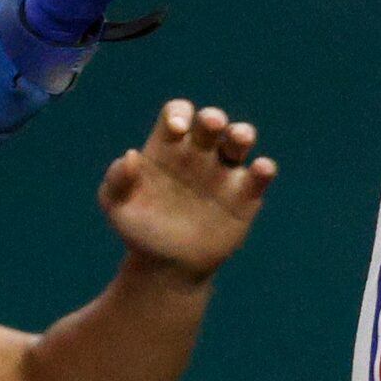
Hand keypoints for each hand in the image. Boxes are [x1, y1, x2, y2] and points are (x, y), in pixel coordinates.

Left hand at [98, 100, 275, 280]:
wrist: (164, 268)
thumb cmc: (139, 230)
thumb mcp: (116, 206)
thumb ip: (117, 179)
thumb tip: (131, 156)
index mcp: (169, 147)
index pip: (177, 113)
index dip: (179, 113)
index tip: (175, 128)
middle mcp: (199, 153)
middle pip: (212, 121)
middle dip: (213, 117)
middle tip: (211, 124)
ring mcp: (224, 173)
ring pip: (240, 140)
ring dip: (242, 133)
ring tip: (237, 138)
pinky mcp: (245, 196)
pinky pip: (260, 175)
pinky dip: (264, 169)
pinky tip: (259, 169)